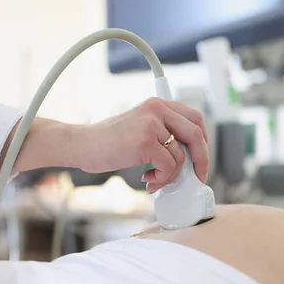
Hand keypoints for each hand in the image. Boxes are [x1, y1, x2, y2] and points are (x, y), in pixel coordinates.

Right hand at [72, 97, 208, 192]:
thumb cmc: (107, 142)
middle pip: (196, 134)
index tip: (200, 160)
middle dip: (200, 160)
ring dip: (171, 176)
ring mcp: (151, 124)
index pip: (195, 118)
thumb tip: (188, 160)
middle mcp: (157, 109)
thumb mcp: (139, 128)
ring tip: (154, 180)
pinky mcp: (145, 142)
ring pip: (181, 156)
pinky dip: (162, 178)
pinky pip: (168, 166)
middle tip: (196, 177)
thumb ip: (162, 135)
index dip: (203, 142)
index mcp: (157, 104)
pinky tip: (147, 179)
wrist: (81, 144)